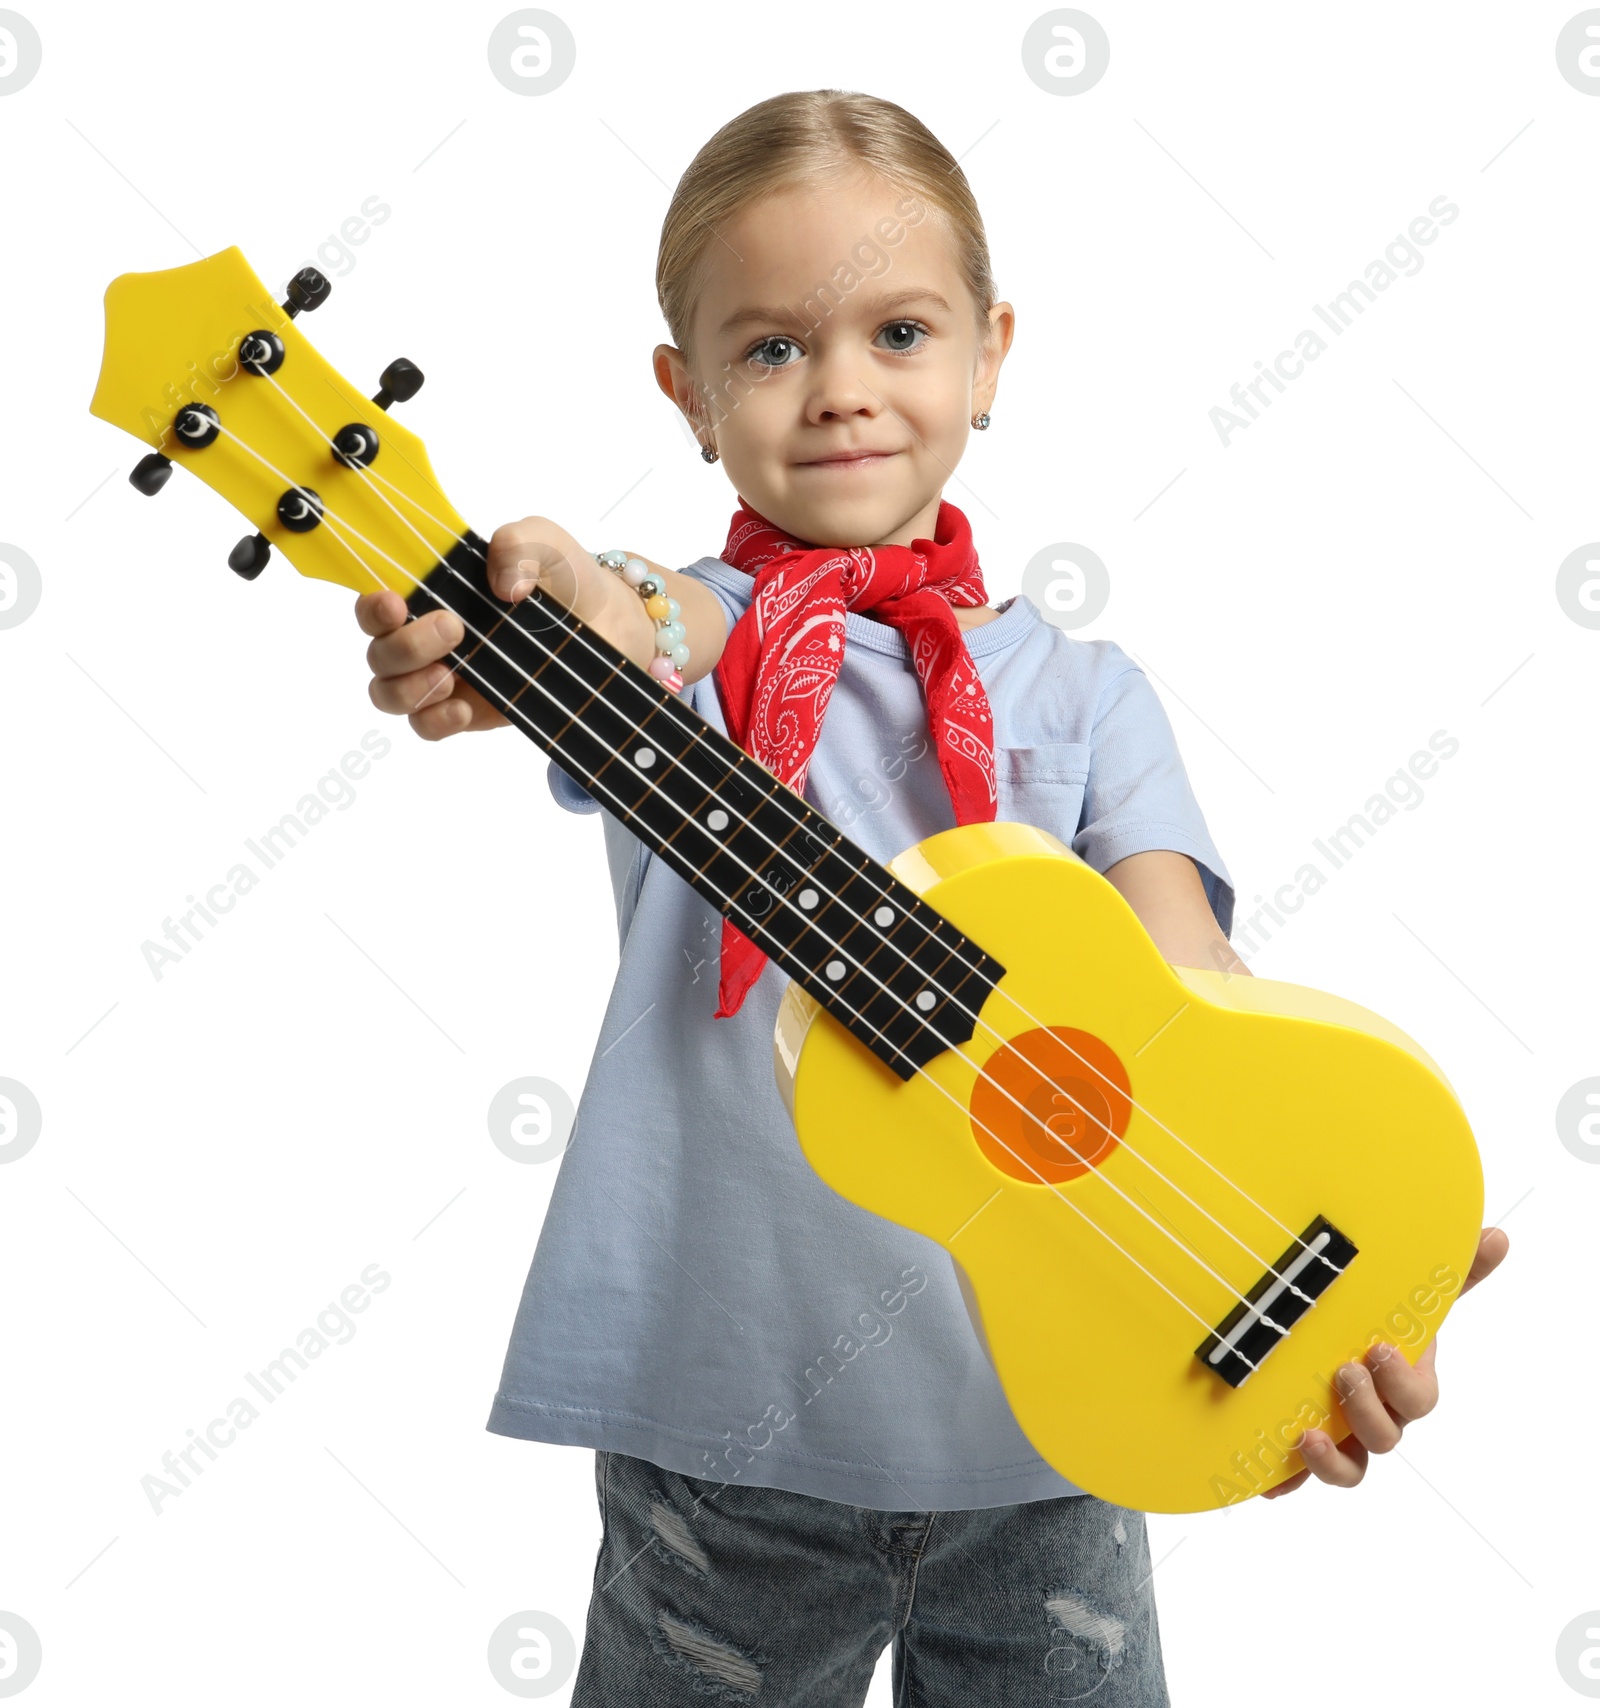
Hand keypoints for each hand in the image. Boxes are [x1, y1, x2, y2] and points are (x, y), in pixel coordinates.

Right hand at [354, 516, 620, 740]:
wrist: (609, 625)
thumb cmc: (563, 578)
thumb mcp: (543, 542)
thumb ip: (516, 544)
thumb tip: (502, 585)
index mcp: (431, 590)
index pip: (375, 601)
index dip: (370, 606)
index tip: (396, 602)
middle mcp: (426, 634)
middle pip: (378, 653)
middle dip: (405, 645)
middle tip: (454, 627)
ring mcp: (445, 675)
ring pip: (389, 694)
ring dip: (410, 687)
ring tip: (452, 673)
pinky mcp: (468, 710)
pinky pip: (425, 726)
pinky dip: (435, 720)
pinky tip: (463, 707)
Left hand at [1260, 1225, 1509, 1497]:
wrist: (1317, 1328)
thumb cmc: (1370, 1316)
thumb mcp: (1404, 1288)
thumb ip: (1449, 1267)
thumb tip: (1497, 1236)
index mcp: (1404, 1383)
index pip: (1417, 1399)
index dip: (1402, 1383)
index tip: (1378, 1348)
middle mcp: (1377, 1415)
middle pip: (1385, 1436)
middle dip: (1367, 1409)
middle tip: (1342, 1371)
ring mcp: (1341, 1435)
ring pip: (1350, 1469)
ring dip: (1332, 1459)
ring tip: (1307, 1432)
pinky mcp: (1300, 1447)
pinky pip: (1297, 1479)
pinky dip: (1284, 1481)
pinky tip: (1266, 1481)